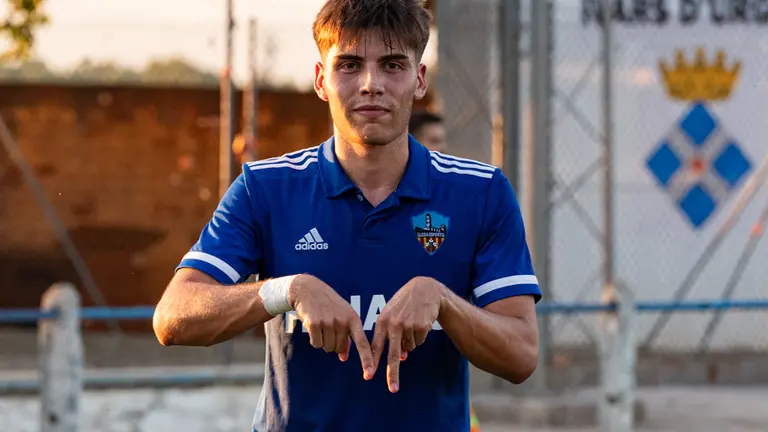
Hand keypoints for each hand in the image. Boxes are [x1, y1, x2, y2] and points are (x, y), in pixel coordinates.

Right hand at [289, 274, 374, 379]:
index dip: (366, 359)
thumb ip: (346, 336)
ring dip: (323, 341)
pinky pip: (316, 344)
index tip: (369, 374)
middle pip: (339, 349)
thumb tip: (344, 358)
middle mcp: (342, 321)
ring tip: (321, 325)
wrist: (308, 289)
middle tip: (329, 327)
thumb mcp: (342, 316)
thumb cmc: (329, 304)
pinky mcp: (314, 324)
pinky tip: (313, 325)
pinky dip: (314, 339)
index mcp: (353, 319)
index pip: (362, 343)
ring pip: (327, 348)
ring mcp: (328, 322)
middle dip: (334, 343)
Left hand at [371, 277, 444, 392]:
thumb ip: (391, 335)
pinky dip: (419, 337)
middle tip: (393, 389)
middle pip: (392, 354)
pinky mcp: (421, 327)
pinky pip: (419, 342)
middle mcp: (393, 325)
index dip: (371, 362)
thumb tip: (400, 357)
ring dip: (410, 341)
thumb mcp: (393, 315)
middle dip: (392, 373)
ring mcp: (408, 326)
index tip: (368, 376)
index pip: (375, 346)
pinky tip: (420, 323)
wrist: (424, 289)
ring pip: (409, 347)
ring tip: (411, 324)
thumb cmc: (404, 304)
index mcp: (382, 322)